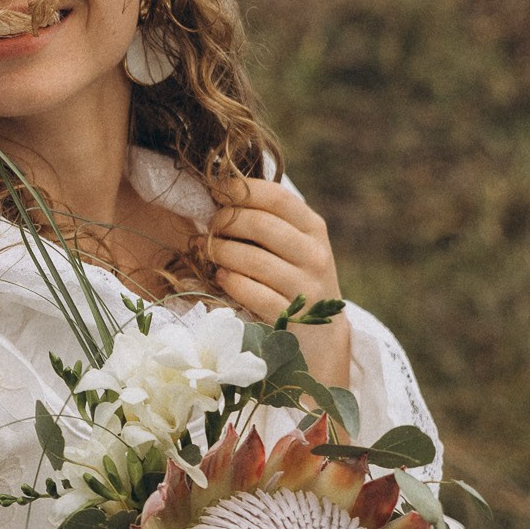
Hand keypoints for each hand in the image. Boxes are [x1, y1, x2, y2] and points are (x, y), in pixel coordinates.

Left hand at [206, 176, 352, 389]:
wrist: (320, 338)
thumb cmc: (294, 280)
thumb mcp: (293, 245)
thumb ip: (267, 220)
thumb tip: (221, 191)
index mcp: (313, 228)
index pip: (276, 196)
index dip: (240, 190)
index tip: (216, 191)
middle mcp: (314, 254)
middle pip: (258, 224)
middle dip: (224, 222)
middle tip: (209, 229)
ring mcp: (305, 286)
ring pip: (251, 258)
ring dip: (220, 252)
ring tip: (208, 252)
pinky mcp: (291, 316)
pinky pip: (252, 292)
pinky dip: (230, 282)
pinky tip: (221, 277)